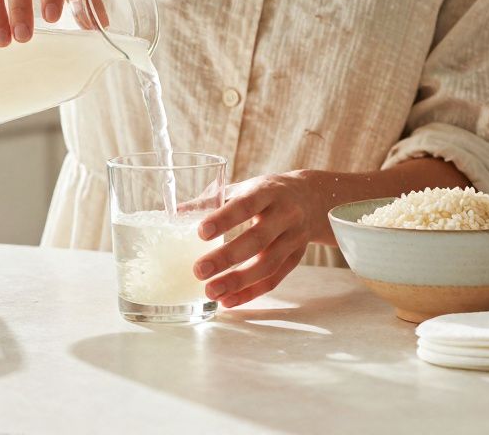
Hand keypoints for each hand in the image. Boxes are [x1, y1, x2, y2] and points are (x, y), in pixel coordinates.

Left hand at [192, 170, 332, 307]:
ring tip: (210, 292)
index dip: (224, 219)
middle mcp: (285, 215)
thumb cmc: (268, 192)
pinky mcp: (296, 258)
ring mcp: (294, 239)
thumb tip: (175, 213)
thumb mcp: (245, 187)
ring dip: (238, 282)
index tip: (201, 232)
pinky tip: (228, 301)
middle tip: (198, 271)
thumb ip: (213, 200)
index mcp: (268, 192)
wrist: (312, 198)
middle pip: (257, 240)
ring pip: (267, 265)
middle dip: (227, 258)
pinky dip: (250, 293)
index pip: (246, 205)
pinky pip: (274, 280)